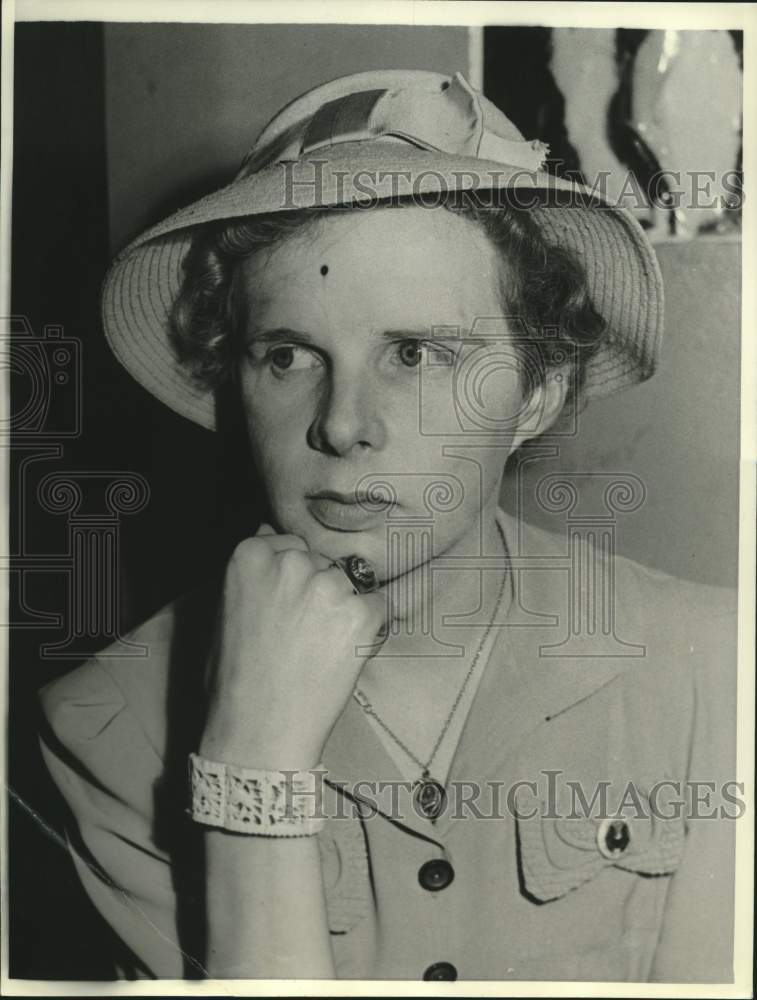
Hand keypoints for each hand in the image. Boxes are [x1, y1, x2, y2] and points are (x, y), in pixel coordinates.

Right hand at [200, 524, 386, 768]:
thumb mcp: (226, 611)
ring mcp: (329, 586)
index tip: (286, 604)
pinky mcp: (361, 613)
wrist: (259, 732)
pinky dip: (367, 629)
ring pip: (349, 583)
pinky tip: (341, 655)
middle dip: (316, 589)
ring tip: (319, 648)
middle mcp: (292, 562)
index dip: (291, 576)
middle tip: (302, 633)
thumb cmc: (235, 680)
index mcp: (251, 556)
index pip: (288, 542)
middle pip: (320, 561)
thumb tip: (271, 532)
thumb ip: (254, 570)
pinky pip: (377, 607)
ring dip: (342, 608)